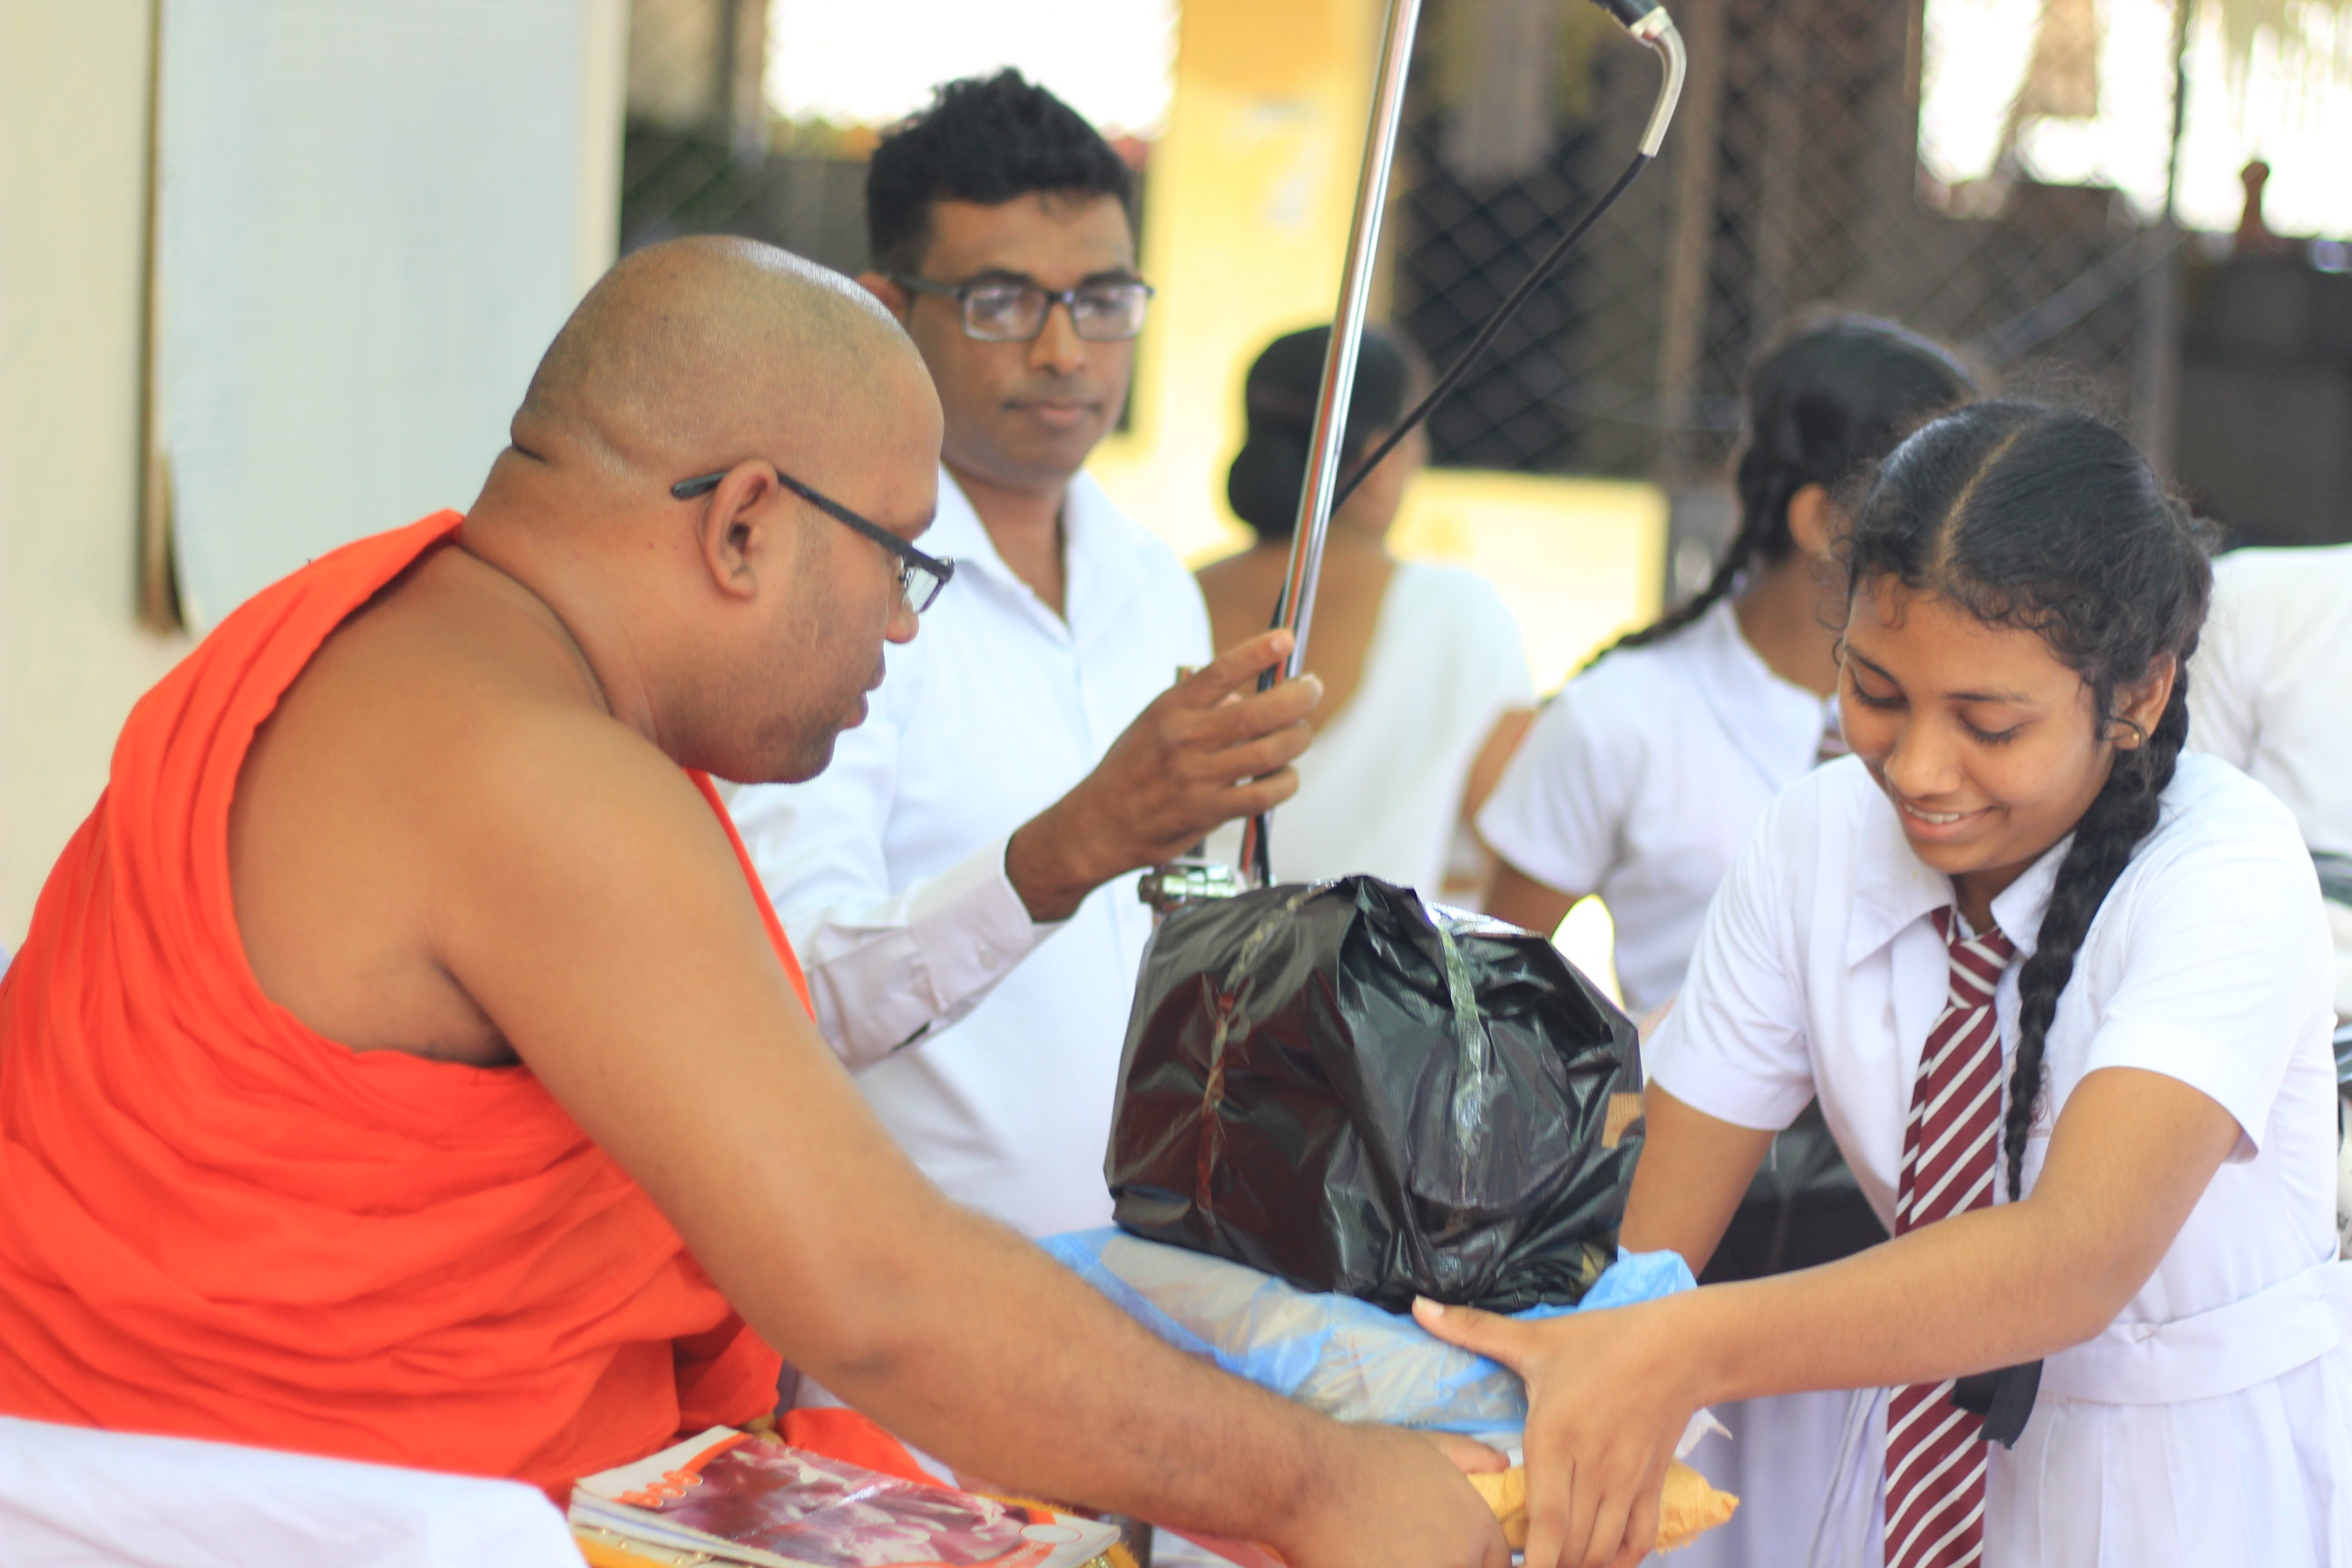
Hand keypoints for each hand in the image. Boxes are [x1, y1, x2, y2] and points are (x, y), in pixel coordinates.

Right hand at [1006, 629, 1318, 920]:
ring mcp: (1199, 777)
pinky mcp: (1209, 812)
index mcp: (1171, 708)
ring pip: (1272, 752)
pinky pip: (1266, 794)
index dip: (1258, 652)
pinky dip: (1287, 781)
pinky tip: (1286, 775)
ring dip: (1298, 739)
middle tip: (1312, 689)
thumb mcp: (1154, 722)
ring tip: (1301, 733)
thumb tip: (1251, 697)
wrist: (1100, 824)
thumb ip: (1201, 707)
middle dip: (1299, 697)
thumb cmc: (1132, 768)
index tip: (1286, 638)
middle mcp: (1186, 739)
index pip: (1220, 671)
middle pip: (1260, 711)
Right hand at [1277, 1424, 1511, 1567]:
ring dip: (1410, 1563)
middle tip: (1405, 1548)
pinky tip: (1364, 1559)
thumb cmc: (1365, 1458)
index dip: (1474, 1561)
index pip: (1496, 1565)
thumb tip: (1502, 1463)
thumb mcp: (1426, 1445)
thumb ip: (1471, 1456)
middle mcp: (1460, 1561)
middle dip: (1443, 1561)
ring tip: (1383, 1551)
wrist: (1310, 1481)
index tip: (1445, 1553)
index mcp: (1477, 1529)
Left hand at [1414, 1297, 1697, 1567]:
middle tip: (1525, 1559)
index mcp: (1556, 1437)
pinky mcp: (1653, 1486)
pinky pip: (1640, 1541)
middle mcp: (1593, 1467)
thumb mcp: (1536, 1337)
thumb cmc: (1601, 1342)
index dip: (1531, 1559)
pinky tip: (1598, 1559)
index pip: (1546, 1521)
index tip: (1509, 1566)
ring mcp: (1628, 1482)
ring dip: (1579, 1564)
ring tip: (1555, 1560)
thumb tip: (1418, 1305)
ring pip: (1603, 1548)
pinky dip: (1619, 1561)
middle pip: (1573, 1546)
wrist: (1679, 1347)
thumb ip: (1474, 1329)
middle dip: (1548, 1565)